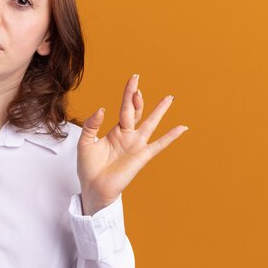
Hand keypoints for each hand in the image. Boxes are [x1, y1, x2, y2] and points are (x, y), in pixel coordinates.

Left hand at [77, 74, 187, 215]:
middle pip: (136, 111)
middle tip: (137, 79)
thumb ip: (91, 125)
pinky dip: (171, 136)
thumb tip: (102, 109)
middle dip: (137, 96)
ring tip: (169, 98)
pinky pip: (159, 144)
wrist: (94, 188)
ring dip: (159, 110)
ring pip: (150, 123)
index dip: (128, 94)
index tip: (134, 79)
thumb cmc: (89, 167)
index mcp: (115, 131)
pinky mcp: (142, 156)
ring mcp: (136, 145)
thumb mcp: (85, 142)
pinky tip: (182, 127)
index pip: (124, 108)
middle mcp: (128, 135)